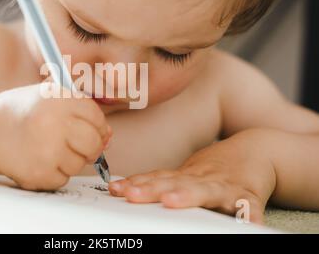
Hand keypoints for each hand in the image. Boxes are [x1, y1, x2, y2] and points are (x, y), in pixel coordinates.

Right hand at [0, 83, 111, 190]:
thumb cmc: (21, 111)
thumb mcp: (51, 97)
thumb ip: (82, 112)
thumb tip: (108, 137)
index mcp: (60, 99)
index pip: (97, 118)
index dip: (96, 127)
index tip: (86, 130)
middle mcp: (55, 123)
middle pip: (93, 144)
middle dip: (88, 147)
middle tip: (72, 144)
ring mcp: (46, 150)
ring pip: (79, 164)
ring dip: (69, 160)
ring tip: (48, 149)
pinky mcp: (37, 173)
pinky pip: (62, 179)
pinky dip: (54, 174)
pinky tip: (39, 160)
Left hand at [108, 131, 275, 223]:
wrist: (256, 151)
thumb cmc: (215, 169)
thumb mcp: (187, 173)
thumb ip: (161, 182)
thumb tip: (125, 189)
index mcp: (186, 176)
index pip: (157, 178)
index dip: (136, 184)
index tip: (117, 190)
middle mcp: (202, 179)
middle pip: (174, 183)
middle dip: (151, 189)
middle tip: (132, 194)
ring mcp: (225, 186)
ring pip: (204, 191)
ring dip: (188, 195)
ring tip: (171, 202)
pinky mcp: (249, 196)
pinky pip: (249, 207)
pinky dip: (248, 214)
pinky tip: (246, 223)